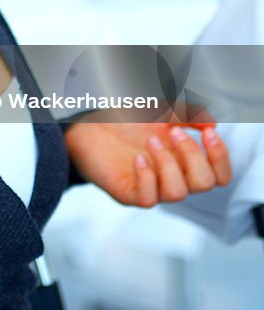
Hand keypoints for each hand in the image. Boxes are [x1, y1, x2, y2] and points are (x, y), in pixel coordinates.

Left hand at [64, 121, 232, 206]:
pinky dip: (147, 177)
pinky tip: (138, 158)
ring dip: (168, 163)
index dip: (221, 157)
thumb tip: (212, 124)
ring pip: (177, 193)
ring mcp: (151, 187)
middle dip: (192, 155)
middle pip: (204, 184)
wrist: (89, 124)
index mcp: (185, 162)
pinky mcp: (127, 193)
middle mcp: (172, 178)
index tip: (208, 133)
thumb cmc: (127, 120)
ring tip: (151, 141)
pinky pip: (148, 199)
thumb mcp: (163, 110)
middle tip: (171, 132)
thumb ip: (189, 114)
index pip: (219, 175)